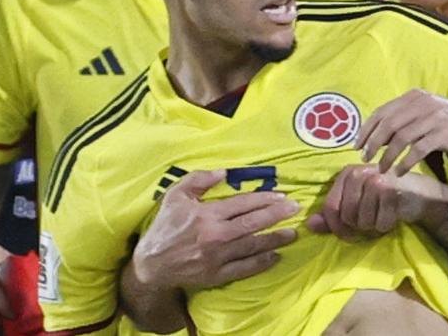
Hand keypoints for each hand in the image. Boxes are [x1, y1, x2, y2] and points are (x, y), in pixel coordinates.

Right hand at [131, 169, 299, 291]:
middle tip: (295, 209)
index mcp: (207, 214)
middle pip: (253, 223)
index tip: (281, 196)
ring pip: (253, 246)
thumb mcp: (175, 196)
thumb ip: (199, 180)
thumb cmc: (165, 226)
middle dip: (276, 215)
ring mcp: (218, 257)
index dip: (264, 199)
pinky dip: (262, 263)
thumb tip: (224, 173)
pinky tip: (276, 256)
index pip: (242, 204)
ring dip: (275, 239)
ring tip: (292, 233)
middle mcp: (216, 235)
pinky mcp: (217, 275)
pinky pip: (245, 268)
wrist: (152, 264)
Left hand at [306, 164, 447, 240]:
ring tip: (382, 216)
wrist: (419, 193)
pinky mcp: (391, 191)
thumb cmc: (384, 199)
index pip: (330, 208)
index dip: (336, 227)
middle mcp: (359, 173)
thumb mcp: (356, 205)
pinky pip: (380, 224)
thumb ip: (332, 216)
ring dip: (374, 227)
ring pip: (363, 222)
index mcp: (346, 173)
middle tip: (371, 223)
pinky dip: (386, 226)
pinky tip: (393, 215)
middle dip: (358, 228)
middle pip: (347, 217)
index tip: (347, 234)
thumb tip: (310, 225)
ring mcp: (375, 180)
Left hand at [355, 89, 447, 175]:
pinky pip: (417, 150)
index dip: (367, 129)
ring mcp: (434, 118)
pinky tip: (400, 172)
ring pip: (400, 138)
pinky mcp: (443, 134)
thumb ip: (406, 118)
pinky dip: (405, 163)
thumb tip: (377, 134)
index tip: (357, 145)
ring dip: (388, 156)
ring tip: (382, 169)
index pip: (382, 111)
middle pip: (388, 124)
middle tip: (365, 158)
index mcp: (415, 97)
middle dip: (373, 143)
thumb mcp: (429, 112)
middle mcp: (423, 104)